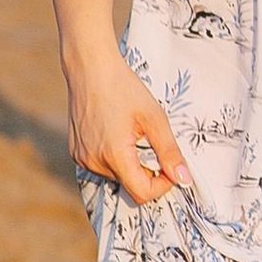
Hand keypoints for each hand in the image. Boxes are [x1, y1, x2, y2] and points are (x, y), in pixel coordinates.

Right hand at [66, 56, 195, 207]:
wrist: (90, 68)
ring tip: (132, 134)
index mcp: (114, 155)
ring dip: (131, 164)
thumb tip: (184, 179)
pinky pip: (102, 167)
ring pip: (117, 177)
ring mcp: (82, 158)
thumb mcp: (154, 118)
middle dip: (148, 172)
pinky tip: (116, 134)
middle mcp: (94, 162)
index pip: (142, 193)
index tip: (170, 166)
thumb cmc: (123, 87)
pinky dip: (115, 158)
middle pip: (130, 185)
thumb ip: (170, 152)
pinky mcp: (76, 153)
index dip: (162, 185)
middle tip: (152, 142)